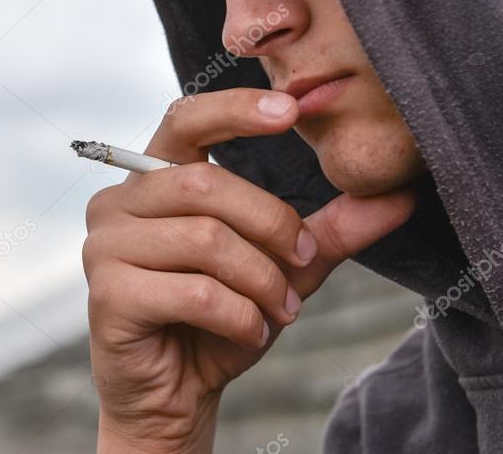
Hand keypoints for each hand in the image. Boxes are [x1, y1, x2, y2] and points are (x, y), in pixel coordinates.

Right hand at [81, 88, 415, 452]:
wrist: (176, 394)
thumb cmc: (219, 320)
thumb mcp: (281, 268)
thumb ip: (327, 231)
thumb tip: (398, 199)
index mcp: (154, 179)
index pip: (185, 119)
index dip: (235, 109)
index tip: (290, 111)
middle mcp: (119, 203)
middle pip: (207, 184)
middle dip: (273, 226)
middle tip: (303, 265)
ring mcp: (104, 247)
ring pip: (207, 239)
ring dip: (262, 280)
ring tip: (279, 310)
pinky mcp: (107, 295)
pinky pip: (196, 293)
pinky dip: (241, 317)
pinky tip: (251, 333)